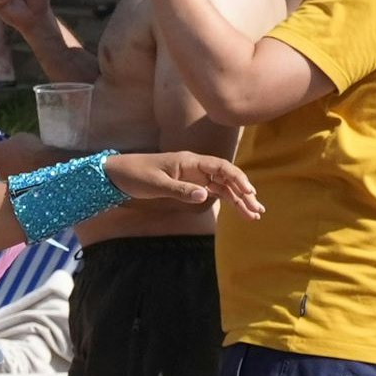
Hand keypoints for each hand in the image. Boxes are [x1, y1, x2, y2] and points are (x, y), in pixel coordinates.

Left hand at [0, 134, 63, 175]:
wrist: (44, 162)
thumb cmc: (32, 146)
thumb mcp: (20, 137)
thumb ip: (10, 142)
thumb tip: (9, 144)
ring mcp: (4, 175)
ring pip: (0, 175)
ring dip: (4, 171)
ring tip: (15, 168)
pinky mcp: (12, 184)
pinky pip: (11, 181)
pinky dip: (15, 179)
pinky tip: (24, 175)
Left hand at [107, 150, 262, 218]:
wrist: (118, 173)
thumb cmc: (136, 175)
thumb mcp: (156, 184)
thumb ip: (180, 190)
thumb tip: (205, 195)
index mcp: (190, 161)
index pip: (221, 167)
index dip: (237, 178)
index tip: (249, 192)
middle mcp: (196, 167)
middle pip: (227, 177)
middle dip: (244, 192)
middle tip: (258, 209)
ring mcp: (195, 175)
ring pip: (223, 186)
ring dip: (239, 199)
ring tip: (254, 214)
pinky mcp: (190, 184)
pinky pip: (213, 190)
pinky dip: (226, 199)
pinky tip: (238, 208)